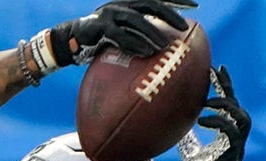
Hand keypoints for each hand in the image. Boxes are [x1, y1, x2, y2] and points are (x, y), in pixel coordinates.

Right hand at [39, 0, 196, 69]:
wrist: (71, 40)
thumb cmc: (99, 39)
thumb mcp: (121, 33)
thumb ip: (138, 34)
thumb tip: (162, 47)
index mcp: (128, 3)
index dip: (176, 0)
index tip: (195, 6)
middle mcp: (120, 4)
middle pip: (150, 4)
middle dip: (169, 13)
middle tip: (184, 26)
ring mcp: (109, 14)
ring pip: (136, 19)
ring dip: (153, 32)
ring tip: (164, 45)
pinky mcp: (100, 27)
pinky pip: (120, 36)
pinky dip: (135, 44)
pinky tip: (147, 52)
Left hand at [177, 66, 251, 160]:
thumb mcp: (190, 153)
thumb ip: (188, 138)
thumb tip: (176, 125)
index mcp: (227, 137)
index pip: (228, 107)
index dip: (224, 87)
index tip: (215, 70)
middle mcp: (235, 140)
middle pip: (238, 108)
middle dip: (228, 89)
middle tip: (214, 74)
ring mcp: (236, 148)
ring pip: (243, 119)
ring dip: (226, 106)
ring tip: (207, 101)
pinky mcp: (232, 155)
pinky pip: (232, 132)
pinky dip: (218, 122)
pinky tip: (200, 120)